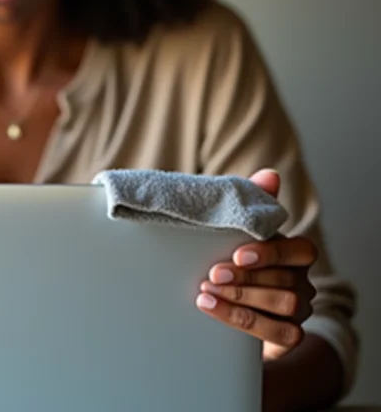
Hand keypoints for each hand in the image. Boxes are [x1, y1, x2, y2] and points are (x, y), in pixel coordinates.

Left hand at [195, 169, 317, 360]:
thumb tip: (270, 175)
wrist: (228, 302)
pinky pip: (277, 332)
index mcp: (295, 253)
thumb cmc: (233, 257)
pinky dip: (240, 320)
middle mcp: (303, 280)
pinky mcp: (289, 334)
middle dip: (246, 278)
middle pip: (286, 280)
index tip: (237, 253)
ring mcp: (299, 310)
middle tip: (212, 274)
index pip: (300, 250)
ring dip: (242, 298)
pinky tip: (211, 306)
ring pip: (284, 306)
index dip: (271, 252)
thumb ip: (253, 202)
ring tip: (206, 290)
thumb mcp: (237, 228)